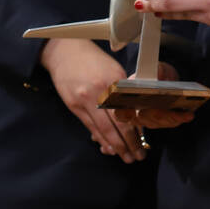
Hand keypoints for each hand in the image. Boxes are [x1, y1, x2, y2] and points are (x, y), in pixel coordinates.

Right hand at [40, 39, 145, 162]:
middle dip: (128, 144)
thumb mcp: (114, 71)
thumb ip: (122, 92)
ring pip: (102, 129)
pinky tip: (107, 147)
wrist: (65, 51)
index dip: (136, 130)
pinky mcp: (73, 105)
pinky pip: (89, 126)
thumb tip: (133, 115)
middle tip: (138, 157)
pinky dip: (99, 138)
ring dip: (114, 146)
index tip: (144, 142)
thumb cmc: (94, 61)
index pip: (128, 112)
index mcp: (114, 82)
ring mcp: (84, 100)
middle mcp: (99, 92)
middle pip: (116, 125)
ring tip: (126, 157)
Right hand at [111, 62, 195, 129]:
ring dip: (170, 118)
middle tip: (161, 110)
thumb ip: (154, 69)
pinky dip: (179, 118)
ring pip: (157, 123)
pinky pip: (169, 123)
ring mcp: (149, 119)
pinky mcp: (163, 121)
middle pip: (142, 119)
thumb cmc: (155, 73)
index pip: (120, 111)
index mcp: (127, 99)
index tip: (130, 112)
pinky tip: (189, 114)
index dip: (123, 113)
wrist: (164, 77)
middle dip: (153, 114)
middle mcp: (136, 113)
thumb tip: (157, 76)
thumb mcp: (155, 67)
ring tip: (183, 113)